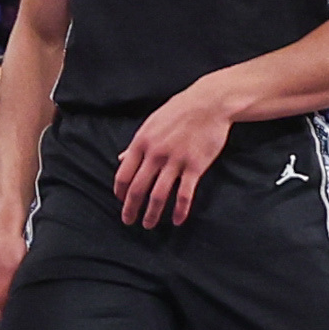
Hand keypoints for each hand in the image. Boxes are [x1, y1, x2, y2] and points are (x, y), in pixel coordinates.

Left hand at [114, 79, 236, 226]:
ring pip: (159, 194)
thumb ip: (136, 144)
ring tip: (148, 225)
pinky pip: (185, 194)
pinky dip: (180, 210)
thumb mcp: (151, 124)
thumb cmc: (177, 112)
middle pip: (138, 187)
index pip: (124, 173)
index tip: (120, 202)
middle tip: (128, 221)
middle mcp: (155, 153)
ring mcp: (175, 161)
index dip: (120, 191)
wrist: (207, 104)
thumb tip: (121, 158)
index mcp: (141, 142)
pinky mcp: (195, 167)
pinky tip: (177, 220)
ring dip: (152, 213)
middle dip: (131, 207)